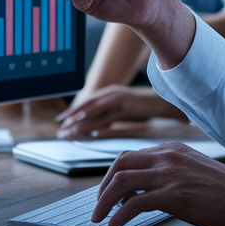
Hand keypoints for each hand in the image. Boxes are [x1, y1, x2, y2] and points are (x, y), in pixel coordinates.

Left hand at [55, 86, 188, 137]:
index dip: (72, 112)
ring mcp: (118, 98)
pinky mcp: (126, 106)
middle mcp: (110, 93)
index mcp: (108, 92)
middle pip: (86, 106)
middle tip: (60, 130)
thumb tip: (94, 126)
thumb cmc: (143, 106)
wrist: (165, 100)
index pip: (85, 103)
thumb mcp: (122, 109)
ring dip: (80, 123)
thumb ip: (109, 114)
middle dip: (71, 119)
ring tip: (69, 133)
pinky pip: (109, 117)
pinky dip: (98, 124)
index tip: (61, 122)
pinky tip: (90, 132)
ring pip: (94, 112)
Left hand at [92, 142, 224, 225]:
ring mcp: (169, 175)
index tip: (108, 194)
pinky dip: (118, 215)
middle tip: (99, 206)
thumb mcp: (193, 171)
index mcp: (172, 150)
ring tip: (100, 218)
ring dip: (104, 201)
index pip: (130, 156)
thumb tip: (141, 193)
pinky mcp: (173, 195)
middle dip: (103, 186)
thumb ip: (169, 174)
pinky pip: (134, 203)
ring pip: (121, 181)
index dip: (113, 176)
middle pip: (119, 164)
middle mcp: (167, 157)